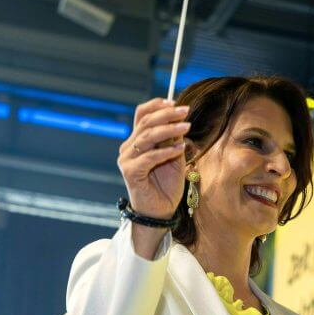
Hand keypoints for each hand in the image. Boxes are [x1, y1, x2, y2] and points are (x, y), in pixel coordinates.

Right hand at [117, 98, 191, 219]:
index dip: (157, 106)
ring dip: (169, 130)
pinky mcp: (130, 172)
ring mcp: (127, 160)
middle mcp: (128, 148)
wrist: (161, 211)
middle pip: (145, 123)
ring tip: (186, 126)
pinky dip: (166, 151)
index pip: (142, 115)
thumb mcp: (174, 158)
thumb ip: (173, 140)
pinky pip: (149, 157)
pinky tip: (180, 148)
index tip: (175, 103)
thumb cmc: (167, 185)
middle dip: (167, 115)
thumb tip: (179, 119)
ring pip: (147, 137)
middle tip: (185, 111)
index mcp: (137, 141)